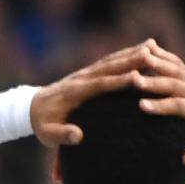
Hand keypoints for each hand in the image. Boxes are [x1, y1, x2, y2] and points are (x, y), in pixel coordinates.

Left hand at [29, 41, 163, 146]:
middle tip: (152, 55)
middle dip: (130, 61)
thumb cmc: (42, 124)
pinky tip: (142, 49)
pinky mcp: (89, 73)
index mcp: (73, 94)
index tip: (136, 77)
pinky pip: (109, 61)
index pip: (98, 86)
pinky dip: (126, 54)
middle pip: (108, 68)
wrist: (31, 108)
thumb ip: (62, 135)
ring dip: (131, 53)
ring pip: (110, 61)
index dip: (117, 81)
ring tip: (153, 46)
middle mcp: (81, 79)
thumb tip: (78, 136)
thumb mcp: (47, 134)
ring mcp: (85, 74)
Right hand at [135, 59, 184, 166]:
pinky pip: (174, 61)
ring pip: (173, 68)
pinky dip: (160, 54)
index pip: (180, 106)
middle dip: (153, 82)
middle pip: (174, 84)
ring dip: (155, 63)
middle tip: (133, 81)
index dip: (161, 105)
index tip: (142, 106)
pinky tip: (144, 48)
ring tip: (135, 59)